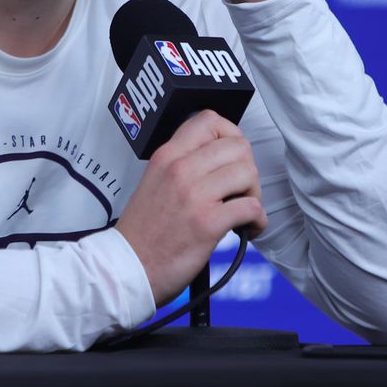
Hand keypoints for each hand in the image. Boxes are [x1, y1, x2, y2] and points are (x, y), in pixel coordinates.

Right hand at [115, 110, 266, 305]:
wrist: (128, 266)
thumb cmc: (143, 231)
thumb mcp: (154, 180)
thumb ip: (181, 164)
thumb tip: (216, 159)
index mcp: (167, 156)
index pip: (208, 120)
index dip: (231, 134)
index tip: (232, 156)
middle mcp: (180, 169)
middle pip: (238, 146)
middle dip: (248, 168)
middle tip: (241, 189)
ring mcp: (194, 195)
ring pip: (248, 173)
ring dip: (254, 193)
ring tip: (244, 209)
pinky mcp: (207, 223)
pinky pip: (251, 208)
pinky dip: (258, 220)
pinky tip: (247, 228)